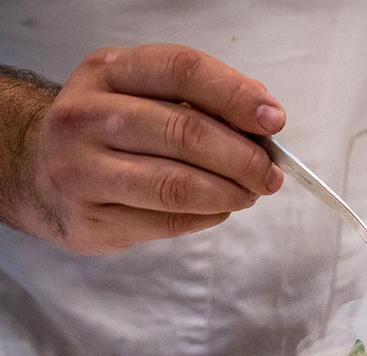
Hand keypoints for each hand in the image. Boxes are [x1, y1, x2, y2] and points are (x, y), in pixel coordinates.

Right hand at [23, 44, 284, 253]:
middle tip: (271, 173)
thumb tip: (265, 118)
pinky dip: (208, 217)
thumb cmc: (112, 130)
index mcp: (108, 72)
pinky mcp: (89, 218)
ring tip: (250, 193)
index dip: (236, 95)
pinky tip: (219, 209)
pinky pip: (168, 221)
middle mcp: (85, 116)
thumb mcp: (145, 95)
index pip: (182, 71)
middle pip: (185, 132)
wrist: (39, 171)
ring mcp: (80, 169)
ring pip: (177, 185)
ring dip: (230, 192)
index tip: (274, 121)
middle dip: (244, 158)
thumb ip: (202, 100)